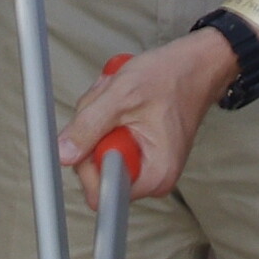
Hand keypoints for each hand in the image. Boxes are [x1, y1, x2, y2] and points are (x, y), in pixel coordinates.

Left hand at [55, 31, 233, 203]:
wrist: (196, 65)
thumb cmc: (171, 77)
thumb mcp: (121, 97)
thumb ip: (88, 127)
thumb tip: (63, 153)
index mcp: (155, 175)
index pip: (101, 193)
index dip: (87, 164)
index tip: (94, 133)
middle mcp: (152, 177)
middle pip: (97, 169)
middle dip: (95, 132)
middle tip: (112, 104)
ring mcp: (145, 163)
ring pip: (99, 150)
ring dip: (100, 119)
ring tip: (121, 98)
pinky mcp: (139, 150)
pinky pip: (108, 140)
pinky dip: (108, 118)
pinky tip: (123, 101)